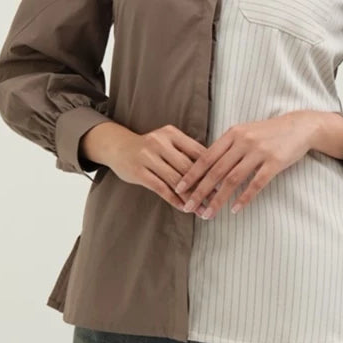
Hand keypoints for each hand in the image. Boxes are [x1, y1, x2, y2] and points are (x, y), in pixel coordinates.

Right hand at [83, 122, 209, 211]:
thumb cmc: (150, 147)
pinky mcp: (138, 172)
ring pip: (175, 180)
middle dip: (204, 185)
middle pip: (188, 167)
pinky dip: (174, 199)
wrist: (118, 147)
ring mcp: (148, 157)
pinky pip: (160, 188)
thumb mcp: (167, 141)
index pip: (197, 151)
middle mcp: (160, 142)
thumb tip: (214, 168)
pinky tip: (183, 207)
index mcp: (172, 133)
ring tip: (202, 208)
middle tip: (217, 198)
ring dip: (190, 196)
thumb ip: (186, 151)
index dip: (212, 168)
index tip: (224, 181)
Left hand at [175, 110, 330, 219]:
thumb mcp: (245, 132)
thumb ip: (227, 146)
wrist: (299, 126)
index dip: (191, 174)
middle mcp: (243, 142)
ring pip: (233, 180)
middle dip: (199, 191)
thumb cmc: (268, 132)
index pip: (206, 157)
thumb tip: (205, 165)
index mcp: (232, 134)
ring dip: (218, 199)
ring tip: (208, 214)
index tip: (178, 188)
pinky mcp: (275, 162)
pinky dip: (244, 198)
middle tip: (187, 206)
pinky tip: (234, 210)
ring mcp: (259, 152)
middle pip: (216, 171)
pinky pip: (256, 184)